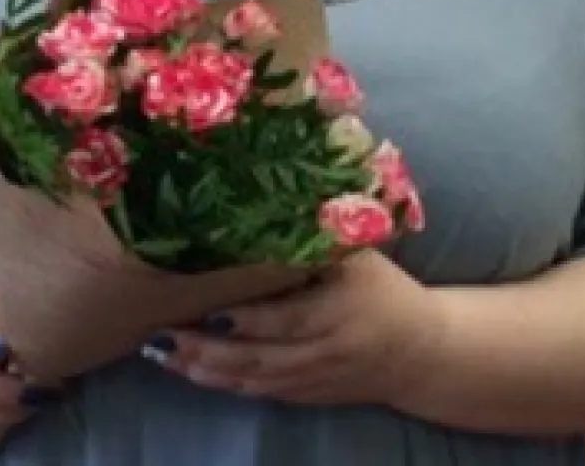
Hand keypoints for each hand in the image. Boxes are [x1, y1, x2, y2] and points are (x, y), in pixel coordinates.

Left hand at [142, 251, 442, 406]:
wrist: (423, 352)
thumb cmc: (385, 288)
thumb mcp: (361, 255)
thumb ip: (322, 234)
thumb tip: (279, 189)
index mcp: (339, 310)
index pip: (285, 317)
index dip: (243, 315)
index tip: (203, 303)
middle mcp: (325, 350)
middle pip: (259, 356)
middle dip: (207, 348)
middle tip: (162, 332)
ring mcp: (315, 378)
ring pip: (253, 380)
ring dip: (206, 370)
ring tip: (161, 352)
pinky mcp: (308, 395)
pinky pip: (261, 393)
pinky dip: (225, 384)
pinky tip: (191, 371)